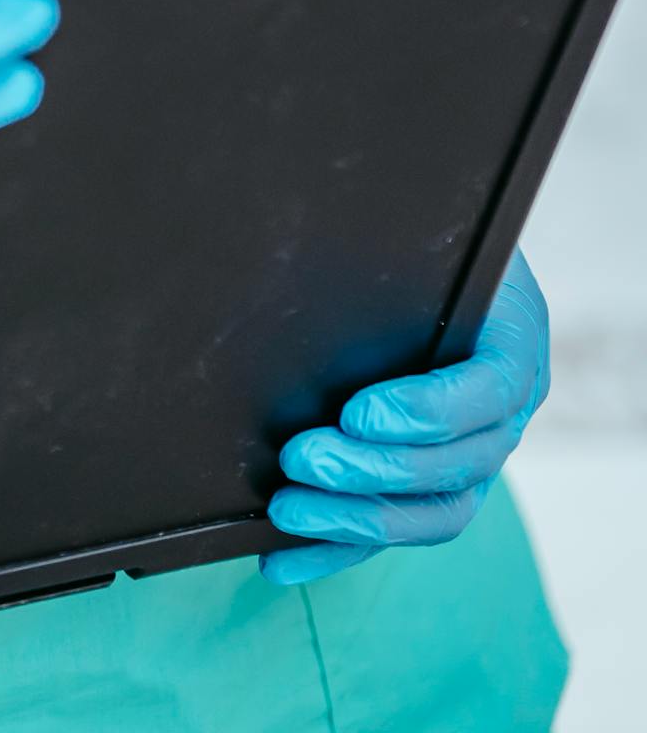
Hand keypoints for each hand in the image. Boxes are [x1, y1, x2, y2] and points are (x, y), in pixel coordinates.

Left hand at [261, 251, 549, 584]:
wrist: (444, 269)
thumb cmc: (431, 243)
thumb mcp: (431, 236)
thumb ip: (396, 249)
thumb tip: (319, 235)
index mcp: (513, 349)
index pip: (485, 394)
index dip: (425, 411)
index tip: (355, 411)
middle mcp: (503, 418)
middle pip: (453, 468)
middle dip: (371, 471)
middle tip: (299, 458)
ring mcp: (473, 462)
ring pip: (430, 515)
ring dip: (353, 518)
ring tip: (285, 508)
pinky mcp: (433, 492)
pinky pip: (393, 533)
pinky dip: (336, 551)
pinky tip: (280, 559)